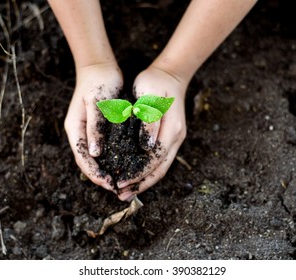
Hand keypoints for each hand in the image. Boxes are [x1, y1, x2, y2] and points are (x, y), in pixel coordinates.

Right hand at [64, 63, 122, 191]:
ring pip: (94, 158)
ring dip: (105, 170)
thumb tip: (94, 154)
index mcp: (75, 129)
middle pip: (87, 162)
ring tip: (120, 181)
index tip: (110, 184)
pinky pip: (102, 149)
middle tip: (117, 188)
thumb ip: (95, 128)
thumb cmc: (99, 83)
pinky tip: (122, 164)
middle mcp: (79, 133)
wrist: (100, 67)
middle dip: (100, 177)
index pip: (83, 158)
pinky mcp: (97, 128)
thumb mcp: (97, 104)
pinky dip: (110, 159)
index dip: (95, 174)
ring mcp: (87, 131)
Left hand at [117, 65, 186, 200]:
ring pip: (161, 167)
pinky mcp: (169, 137)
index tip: (120, 182)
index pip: (154, 160)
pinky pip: (159, 159)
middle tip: (121, 195)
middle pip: (160, 169)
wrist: (170, 74)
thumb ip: (149, 122)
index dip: (138, 174)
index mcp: (171, 130)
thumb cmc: (155, 83)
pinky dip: (147, 170)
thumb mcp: (149, 97)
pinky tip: (136, 175)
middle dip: (141, 184)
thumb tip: (146, 147)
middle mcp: (175, 138)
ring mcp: (174, 138)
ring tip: (127, 191)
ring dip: (145, 181)